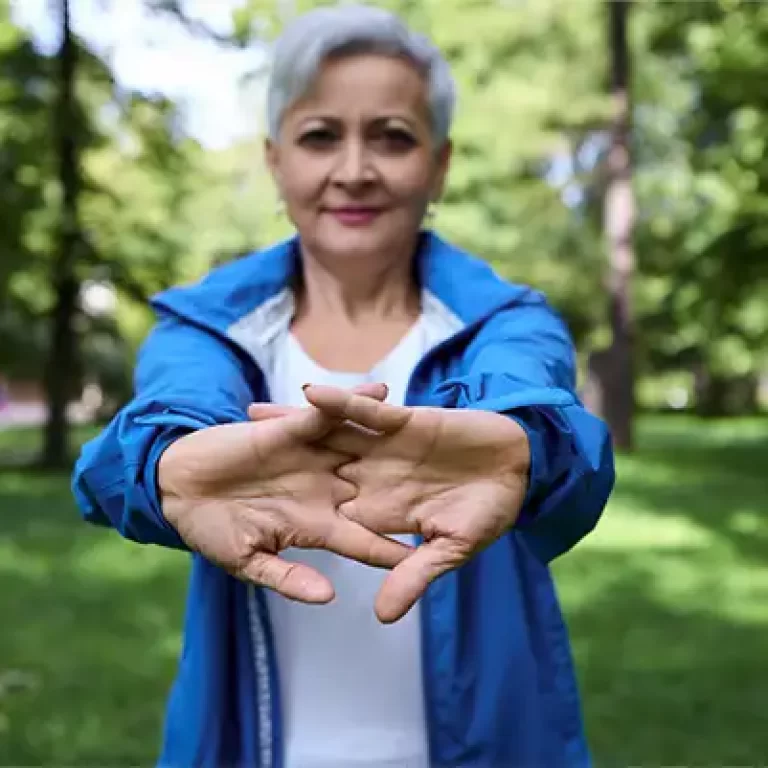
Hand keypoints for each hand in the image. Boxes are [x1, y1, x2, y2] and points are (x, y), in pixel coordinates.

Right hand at [159, 383, 410, 604]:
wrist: (177, 487)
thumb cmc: (210, 531)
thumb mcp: (247, 562)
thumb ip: (287, 578)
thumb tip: (329, 597)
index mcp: (314, 525)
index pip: (364, 539)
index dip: (394, 548)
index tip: (430, 557)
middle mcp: (321, 490)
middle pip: (375, 490)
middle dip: (412, 489)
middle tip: (454, 488)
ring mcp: (310, 459)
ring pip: (361, 448)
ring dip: (395, 439)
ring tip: (435, 427)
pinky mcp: (291, 430)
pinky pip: (328, 414)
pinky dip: (354, 404)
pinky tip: (384, 394)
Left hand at [249, 385, 529, 622]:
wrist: (519, 467)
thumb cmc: (490, 512)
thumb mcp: (453, 549)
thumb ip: (416, 575)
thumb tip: (381, 616)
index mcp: (380, 514)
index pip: (325, 517)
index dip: (285, 517)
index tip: (243, 518)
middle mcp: (374, 479)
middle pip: (312, 471)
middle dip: (272, 466)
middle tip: (224, 461)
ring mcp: (385, 449)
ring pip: (330, 436)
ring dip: (292, 427)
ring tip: (248, 418)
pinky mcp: (403, 421)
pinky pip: (366, 412)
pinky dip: (341, 404)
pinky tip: (308, 396)